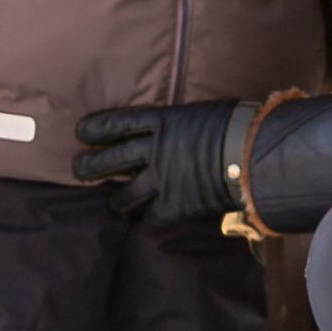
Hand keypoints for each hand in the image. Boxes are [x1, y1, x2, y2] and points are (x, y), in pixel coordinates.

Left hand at [73, 98, 248, 225]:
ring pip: (123, 196)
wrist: (252, 154)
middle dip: (89, 167)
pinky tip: (144, 217)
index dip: (95, 129)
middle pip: (109, 161)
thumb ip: (176, 123)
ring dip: (115, 200)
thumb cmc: (233, 126)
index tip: (81, 133)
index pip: (116, 124)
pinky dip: (145, 217)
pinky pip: (148, 216)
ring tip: (113, 202)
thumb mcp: (198, 114)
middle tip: (80, 171)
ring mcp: (161, 180)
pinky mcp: (173, 206)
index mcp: (161, 122)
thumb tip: (170, 126)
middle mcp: (153, 150)